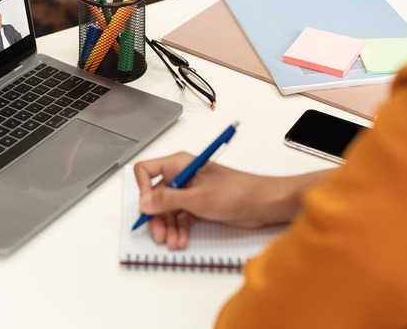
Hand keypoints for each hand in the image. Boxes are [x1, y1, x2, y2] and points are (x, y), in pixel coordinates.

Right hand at [134, 153, 331, 249]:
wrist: (263, 203)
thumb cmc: (237, 192)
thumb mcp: (198, 198)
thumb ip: (168, 199)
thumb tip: (145, 202)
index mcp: (179, 164)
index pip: (147, 171)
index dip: (142, 189)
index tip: (147, 207)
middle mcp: (183, 176)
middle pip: (156, 196)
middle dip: (156, 217)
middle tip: (159, 235)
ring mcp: (191, 192)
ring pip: (168, 210)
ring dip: (168, 227)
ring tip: (173, 242)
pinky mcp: (200, 205)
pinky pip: (181, 218)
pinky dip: (179, 230)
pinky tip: (181, 241)